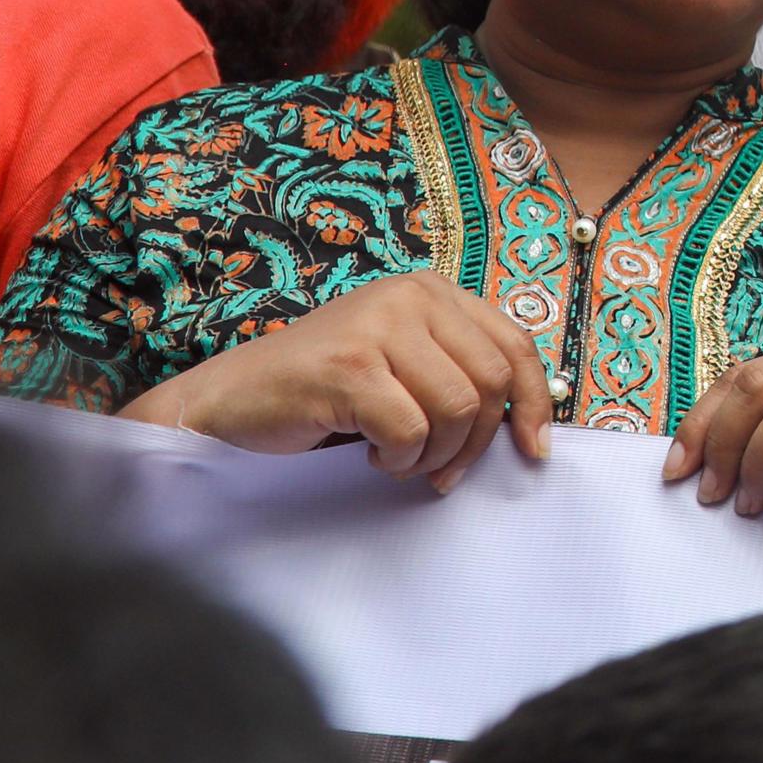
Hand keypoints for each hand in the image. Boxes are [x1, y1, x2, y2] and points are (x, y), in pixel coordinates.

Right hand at [120, 272, 550, 493]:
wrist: (229, 403)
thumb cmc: (321, 393)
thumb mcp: (403, 367)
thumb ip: (456, 373)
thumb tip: (529, 424)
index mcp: (430, 292)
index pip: (514, 346)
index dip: (533, 403)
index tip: (533, 450)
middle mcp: (409, 296)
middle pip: (490, 382)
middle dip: (474, 441)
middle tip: (437, 470)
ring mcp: (377, 327)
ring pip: (456, 408)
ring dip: (432, 453)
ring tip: (396, 457)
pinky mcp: (349, 367)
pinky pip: (411, 430)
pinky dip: (397, 458)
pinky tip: (367, 452)